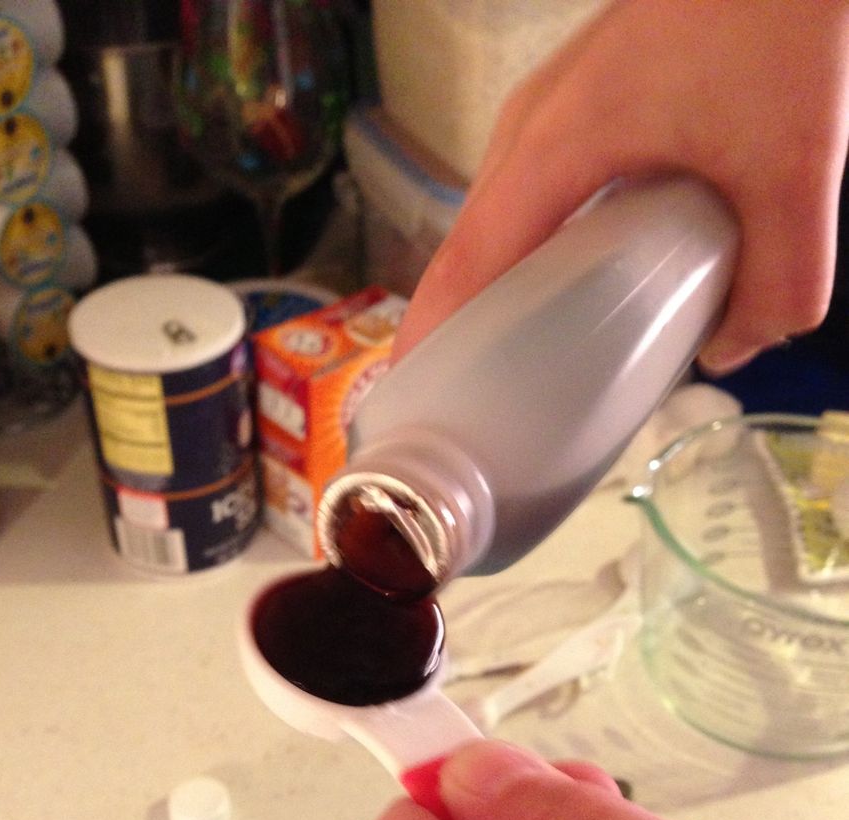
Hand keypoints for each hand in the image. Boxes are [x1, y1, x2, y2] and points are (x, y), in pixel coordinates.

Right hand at [392, 0, 848, 374]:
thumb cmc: (770, 25)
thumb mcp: (794, 168)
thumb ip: (778, 278)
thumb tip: (733, 350)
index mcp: (555, 145)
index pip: (468, 259)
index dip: (435, 332)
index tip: (413, 393)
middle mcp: (531, 124)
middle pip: (473, 241)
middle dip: (462, 320)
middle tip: (475, 396)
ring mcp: (550, 105)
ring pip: (503, 213)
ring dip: (500, 281)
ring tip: (519, 349)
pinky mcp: (580, 97)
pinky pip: (533, 189)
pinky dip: (534, 243)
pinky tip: (578, 275)